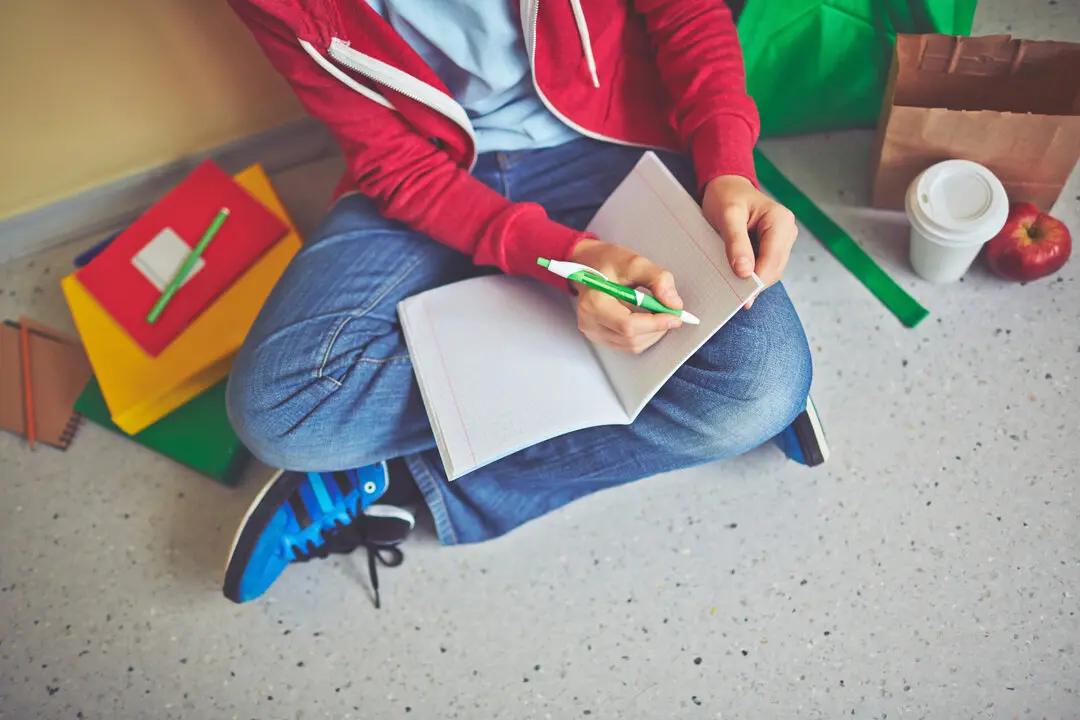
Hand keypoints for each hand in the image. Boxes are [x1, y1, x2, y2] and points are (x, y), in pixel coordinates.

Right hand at [569, 238, 684, 353]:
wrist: (589, 265)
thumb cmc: (607, 262)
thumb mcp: (635, 261)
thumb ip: (658, 279)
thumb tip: (674, 304)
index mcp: (594, 303)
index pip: (628, 325)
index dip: (656, 323)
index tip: (675, 315)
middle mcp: (590, 323)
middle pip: (632, 339)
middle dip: (657, 327)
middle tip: (672, 312)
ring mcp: (593, 333)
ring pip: (633, 345)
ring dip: (653, 332)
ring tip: (658, 312)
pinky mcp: (600, 337)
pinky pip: (629, 345)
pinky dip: (645, 334)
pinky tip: (647, 318)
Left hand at [702, 174, 797, 307]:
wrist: (726, 188)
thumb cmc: (727, 197)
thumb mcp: (727, 216)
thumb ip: (736, 243)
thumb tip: (744, 272)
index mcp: (781, 221)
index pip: (773, 258)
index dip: (758, 279)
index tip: (741, 297)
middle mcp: (787, 231)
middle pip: (774, 268)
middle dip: (755, 283)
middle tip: (732, 296)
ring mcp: (782, 241)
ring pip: (770, 271)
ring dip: (752, 281)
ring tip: (731, 286)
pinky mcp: (773, 248)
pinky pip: (764, 267)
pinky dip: (751, 275)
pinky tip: (736, 278)